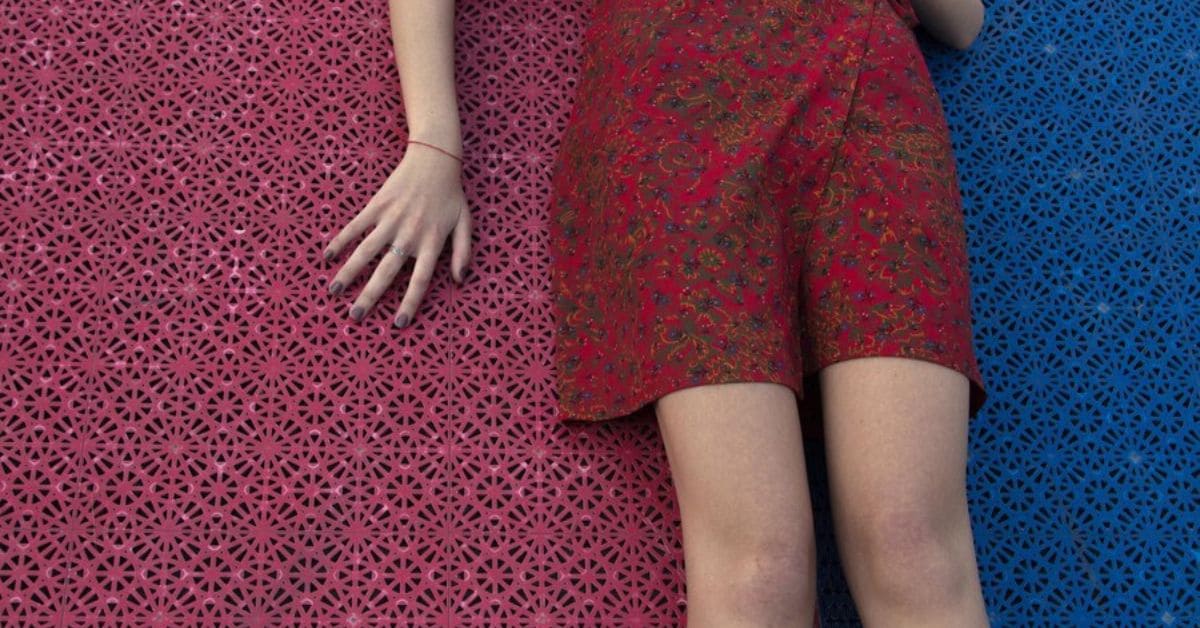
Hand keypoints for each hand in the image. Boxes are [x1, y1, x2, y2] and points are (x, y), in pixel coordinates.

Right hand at [322, 144, 471, 327]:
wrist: (434, 159)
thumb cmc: (451, 194)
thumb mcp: (465, 223)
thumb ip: (464, 252)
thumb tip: (460, 281)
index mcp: (432, 243)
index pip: (420, 280)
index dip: (409, 303)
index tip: (398, 324)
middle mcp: (410, 234)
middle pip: (387, 272)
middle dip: (370, 296)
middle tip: (354, 317)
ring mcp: (391, 220)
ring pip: (366, 251)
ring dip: (348, 272)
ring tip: (333, 291)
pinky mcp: (377, 205)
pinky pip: (356, 226)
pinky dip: (341, 240)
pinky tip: (328, 256)